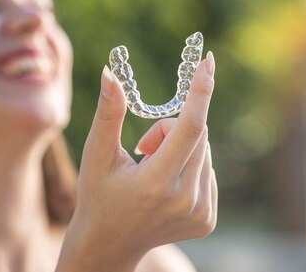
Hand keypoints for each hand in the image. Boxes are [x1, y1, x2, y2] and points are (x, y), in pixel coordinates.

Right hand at [57, 53, 216, 271]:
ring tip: (151, 169)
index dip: (200, 91)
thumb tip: (110, 73)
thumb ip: (108, 112)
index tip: (208, 62)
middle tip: (143, 146)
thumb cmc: (97, 194)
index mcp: (156, 183)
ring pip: (205, 150)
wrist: (108, 243)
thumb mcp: (97, 153)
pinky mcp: (208, 219)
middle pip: (196, 134)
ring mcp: (200, 213)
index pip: (190, 128)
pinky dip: (189, 164)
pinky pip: (208, 169)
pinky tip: (165, 184)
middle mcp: (185, 200)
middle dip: (171, 127)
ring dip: (180, 146)